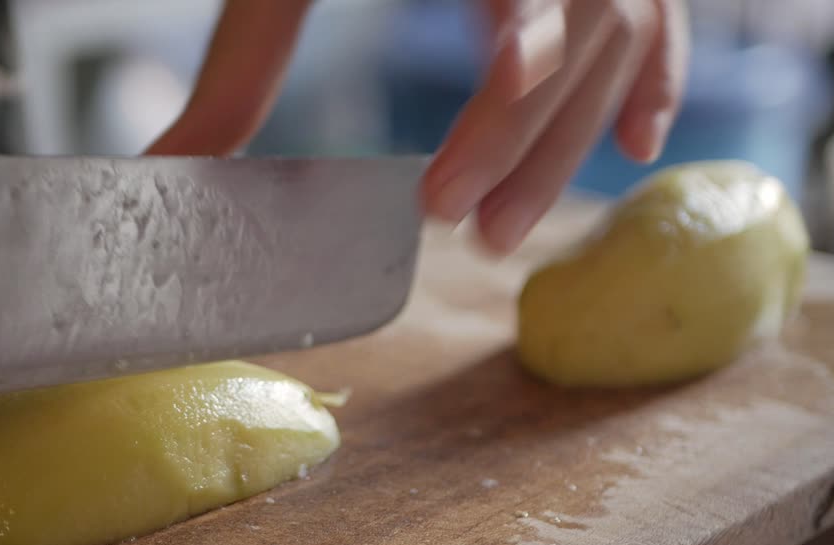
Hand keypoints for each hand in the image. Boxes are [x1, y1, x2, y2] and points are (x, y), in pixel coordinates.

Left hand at [149, 0, 688, 254]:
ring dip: (572, 138)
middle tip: (470, 233)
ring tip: (505, 227)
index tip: (447, 191)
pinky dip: (656, 74)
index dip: (500, 104)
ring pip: (628, 26)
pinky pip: (661, 1)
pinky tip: (634, 145)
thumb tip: (172, 162)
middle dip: (529, 145)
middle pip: (590, 30)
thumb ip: (242, 60)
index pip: (522, 8)